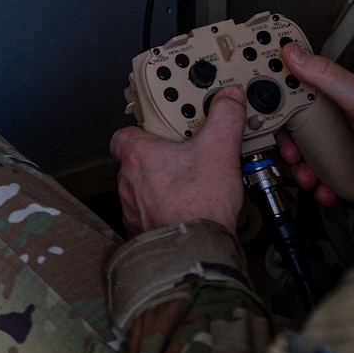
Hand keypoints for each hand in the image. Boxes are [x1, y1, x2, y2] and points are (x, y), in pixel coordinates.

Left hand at [112, 85, 247, 234]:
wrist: (195, 252)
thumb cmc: (199, 206)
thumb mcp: (221, 150)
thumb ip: (226, 118)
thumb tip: (229, 100)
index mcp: (140, 156)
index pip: (124, 134)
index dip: (140, 130)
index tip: (157, 129)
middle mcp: (129, 183)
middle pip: (136, 163)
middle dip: (158, 161)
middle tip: (183, 158)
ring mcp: (133, 210)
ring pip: (140, 192)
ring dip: (158, 189)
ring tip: (188, 187)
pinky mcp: (141, 233)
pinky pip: (147, 217)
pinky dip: (162, 214)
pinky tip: (184, 212)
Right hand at [278, 44, 353, 199]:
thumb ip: (327, 75)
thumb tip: (294, 51)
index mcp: (341, 98)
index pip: (302, 95)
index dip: (282, 104)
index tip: (266, 113)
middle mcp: (343, 123)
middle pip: (302, 132)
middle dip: (290, 145)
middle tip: (289, 153)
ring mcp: (348, 150)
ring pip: (312, 160)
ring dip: (304, 171)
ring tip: (307, 177)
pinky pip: (328, 182)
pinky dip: (322, 189)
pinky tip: (326, 191)